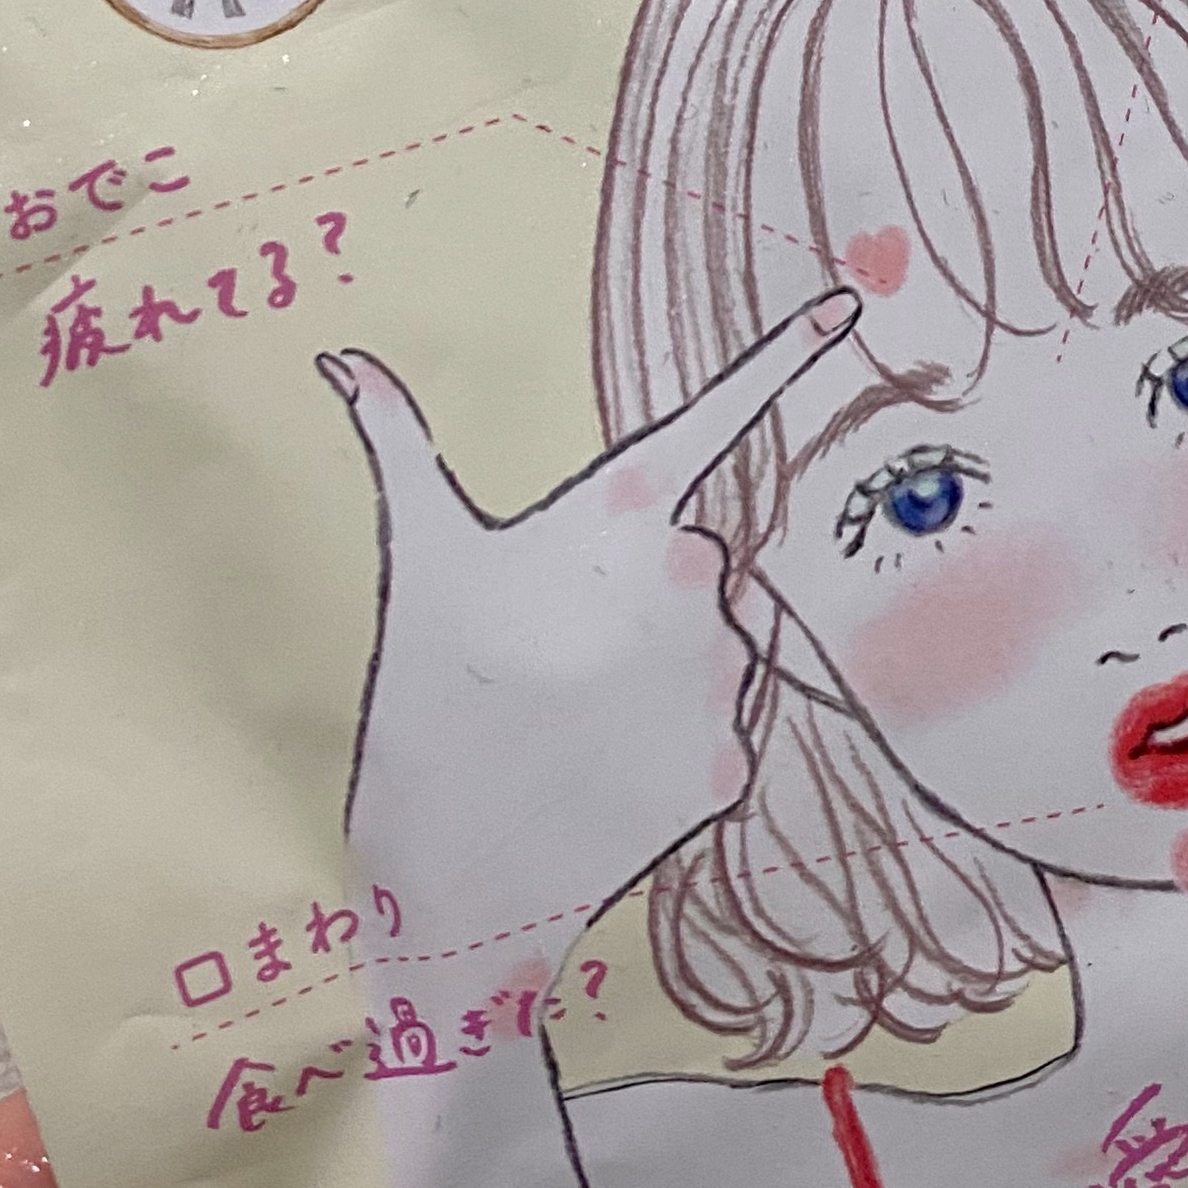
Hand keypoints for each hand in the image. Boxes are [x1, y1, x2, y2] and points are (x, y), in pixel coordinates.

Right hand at [326, 289, 858, 963]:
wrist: (455, 882)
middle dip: (645, 582)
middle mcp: (693, 583)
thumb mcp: (421, 564)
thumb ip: (400, 447)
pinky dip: (675, 732)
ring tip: (578, 706)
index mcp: (621, 518)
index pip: (716, 415)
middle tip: (558, 637)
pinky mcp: (737, 762)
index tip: (846, 306)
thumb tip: (341, 359)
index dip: (784, 355)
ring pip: (720, 634)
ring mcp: (723, 677)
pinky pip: (724, 718)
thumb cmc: (429, 702)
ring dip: (667, 656)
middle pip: (700, 551)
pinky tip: (608, 761)